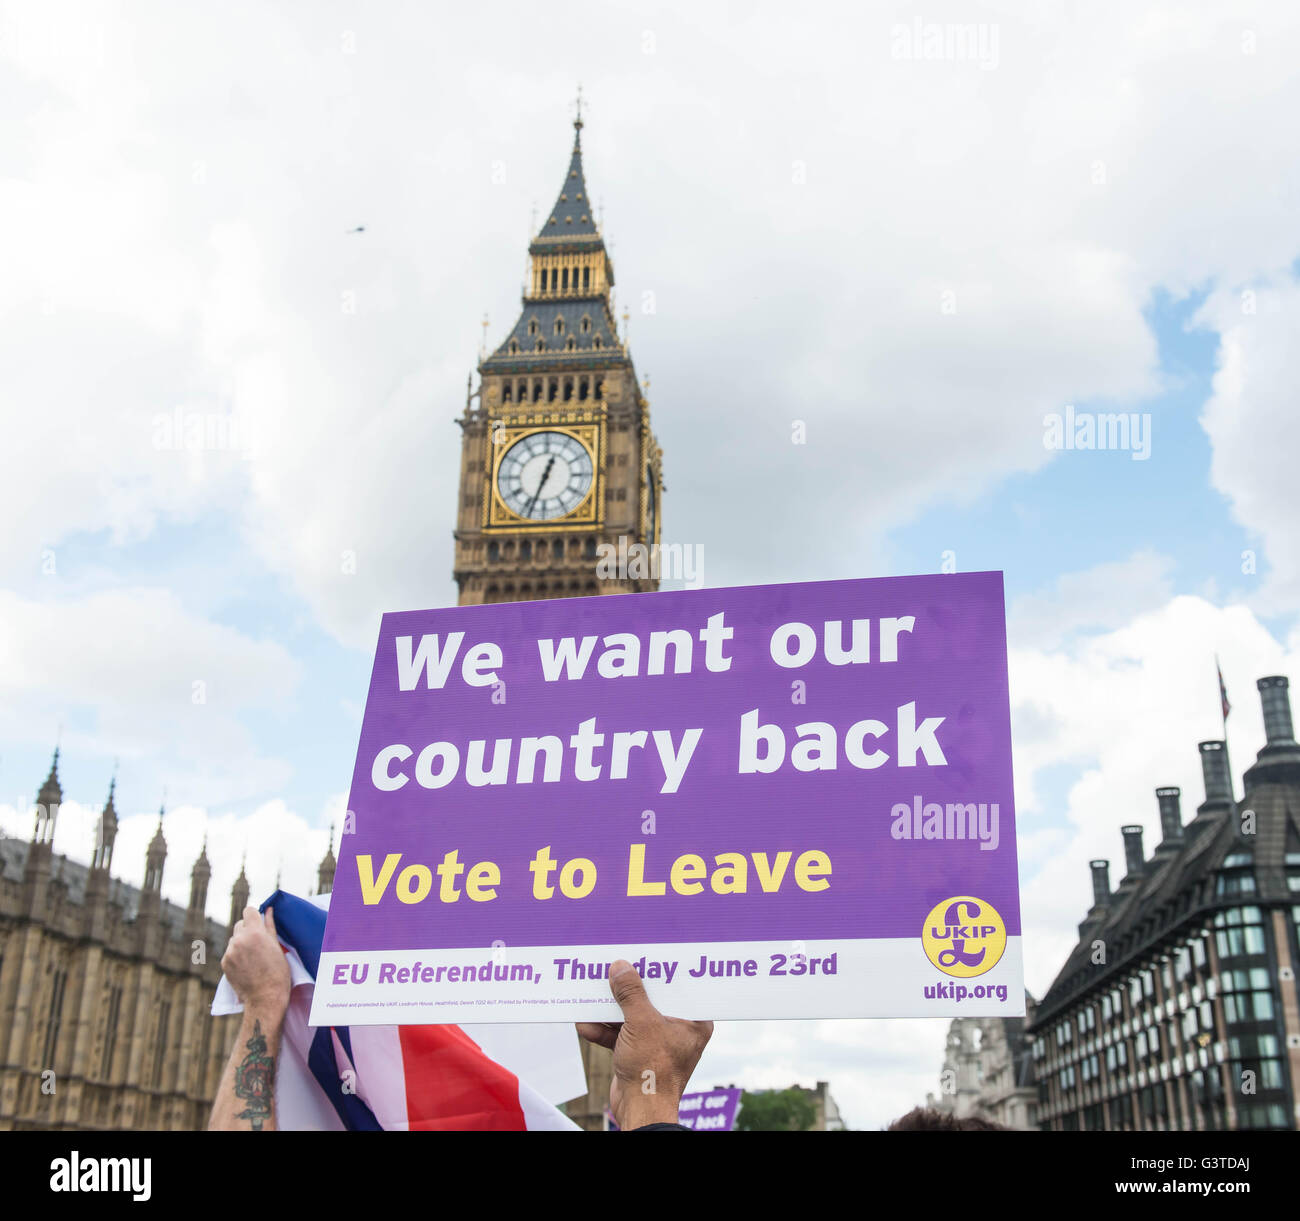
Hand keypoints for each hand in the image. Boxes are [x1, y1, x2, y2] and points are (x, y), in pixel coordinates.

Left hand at [221, 905, 291, 1016]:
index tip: (259, 922)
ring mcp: (229, 952)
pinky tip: (246, 965)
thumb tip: (268, 910)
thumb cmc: (277, 972)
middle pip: (240, 924)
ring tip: (253, 957)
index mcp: (255, 933)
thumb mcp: (277, 946)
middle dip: (248, 930)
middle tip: (258, 943)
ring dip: (241, 943)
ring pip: (234, 939)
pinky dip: (236, 955)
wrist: (265, 997)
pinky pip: (230, 952)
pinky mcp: (224, 963)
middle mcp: (239, 940)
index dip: (254, 915)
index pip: (248, 911)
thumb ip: (270, 925)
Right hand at [577, 959, 712, 1129]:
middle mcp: (677, 1029)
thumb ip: (631, 993)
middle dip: (629, 988)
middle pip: (651, 999)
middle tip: (615, 967)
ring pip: (632, 1016)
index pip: (679, 986)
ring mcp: (656, 1042)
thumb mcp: (641, 1023)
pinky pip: (621, 1035)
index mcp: (693, 1020)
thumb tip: (621, 967)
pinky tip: (585, 1023)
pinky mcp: (639, 1054)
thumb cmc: (653, 1070)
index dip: (661, 970)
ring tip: (592, 993)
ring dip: (610, 1010)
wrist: (640, 1111)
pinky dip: (604, 1030)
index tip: (646, 954)